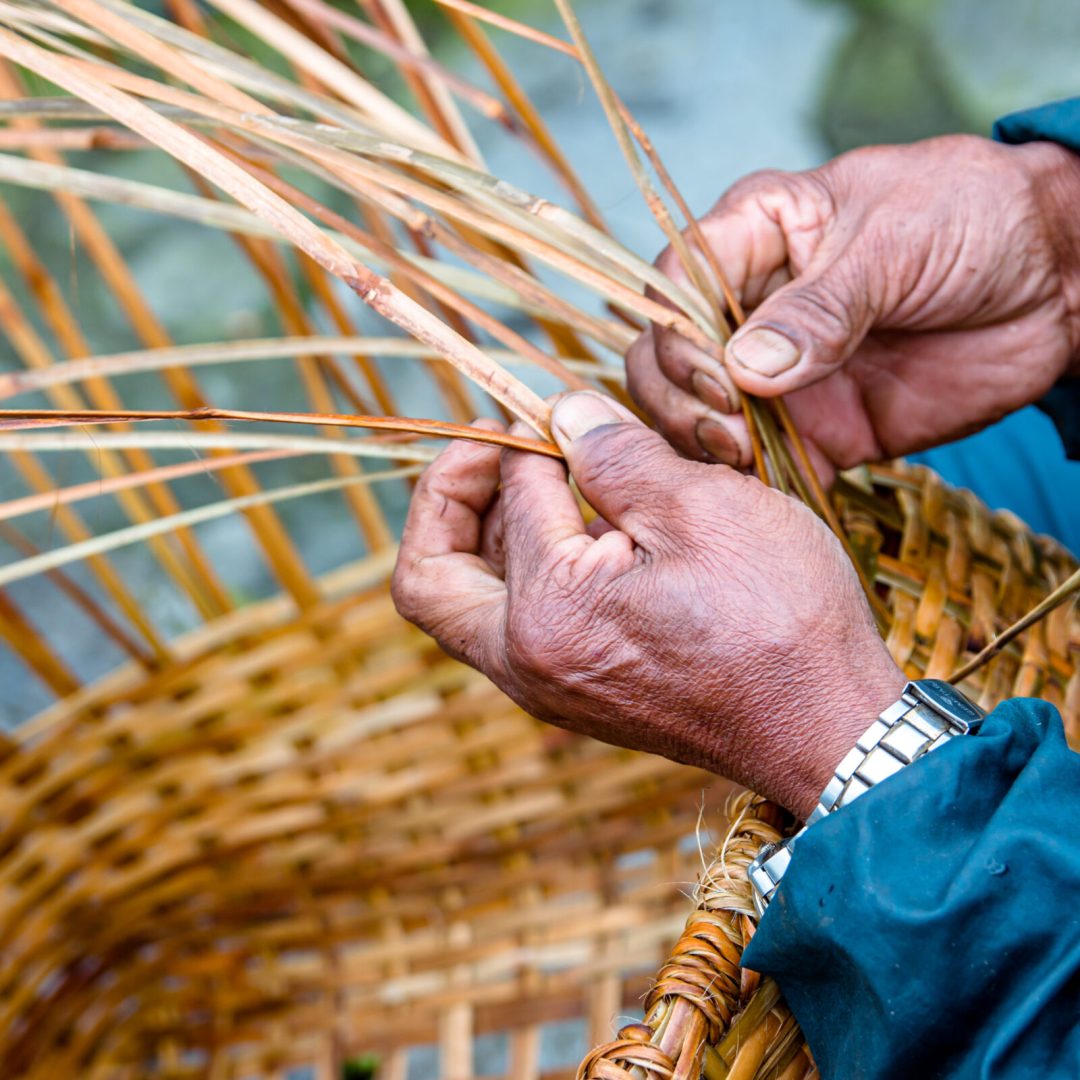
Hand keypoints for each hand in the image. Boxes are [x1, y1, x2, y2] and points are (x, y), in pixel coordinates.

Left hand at [392, 393, 905, 818]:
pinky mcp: (578, 693)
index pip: (507, 493)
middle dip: (446, 498)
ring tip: (542, 479)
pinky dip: (526, 569)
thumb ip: (614, 452)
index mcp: (546, 614)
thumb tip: (562, 414)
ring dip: (486, 533)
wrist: (829, 727)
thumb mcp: (702, 507)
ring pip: (470, 603)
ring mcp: (549, 687)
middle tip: (488, 448)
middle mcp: (527, 664)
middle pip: (431, 576)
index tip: (565, 410)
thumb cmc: (781, 620)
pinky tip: (583, 530)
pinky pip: (516, 626)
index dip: (531, 435)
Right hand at [628, 135, 1079, 478]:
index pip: (673, 288)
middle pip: (667, 362)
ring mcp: (777, 376)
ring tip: (744, 463)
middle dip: (681, 402)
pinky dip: (756, 489)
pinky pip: (765, 467)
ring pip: (701, 419)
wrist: (1057, 281)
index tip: (719, 379)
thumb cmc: (972, 218)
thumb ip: (820, 307)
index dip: (676, 338)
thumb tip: (746, 367)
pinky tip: (766, 500)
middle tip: (729, 432)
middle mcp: (748, 310)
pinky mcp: (816, 430)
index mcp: (753, 236)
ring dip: (707, 450)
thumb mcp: (893, 241)